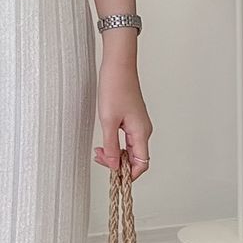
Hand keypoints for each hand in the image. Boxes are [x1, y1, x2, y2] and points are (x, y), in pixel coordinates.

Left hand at [93, 57, 151, 180]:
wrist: (118, 66)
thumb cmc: (115, 88)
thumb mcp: (108, 121)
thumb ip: (111, 146)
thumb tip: (114, 166)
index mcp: (141, 132)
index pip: (141, 164)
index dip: (128, 174)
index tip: (113, 176)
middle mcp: (143, 130)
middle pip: (135, 159)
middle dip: (117, 163)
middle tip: (99, 158)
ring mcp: (138, 125)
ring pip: (130, 149)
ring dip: (115, 154)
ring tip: (99, 151)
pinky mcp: (132, 119)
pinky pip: (127, 140)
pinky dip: (116, 144)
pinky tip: (104, 142)